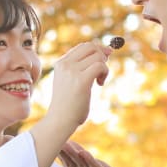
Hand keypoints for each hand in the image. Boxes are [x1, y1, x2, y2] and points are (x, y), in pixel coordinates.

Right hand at [29, 43, 109, 166]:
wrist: (60, 120)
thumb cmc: (68, 104)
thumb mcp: (70, 81)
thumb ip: (81, 67)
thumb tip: (106, 51)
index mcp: (61, 63)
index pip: (83, 46)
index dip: (97, 49)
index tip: (105, 58)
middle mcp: (65, 64)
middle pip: (91, 47)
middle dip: (102, 55)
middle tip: (103, 71)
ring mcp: (72, 71)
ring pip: (98, 56)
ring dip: (104, 67)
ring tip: (99, 81)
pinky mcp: (81, 80)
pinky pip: (100, 66)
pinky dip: (105, 73)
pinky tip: (100, 84)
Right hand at [59, 140, 131, 166]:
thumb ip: (83, 160)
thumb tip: (71, 145)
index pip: (66, 162)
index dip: (60, 150)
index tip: (51, 137)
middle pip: (71, 163)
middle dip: (63, 151)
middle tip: (53, 138)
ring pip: (81, 166)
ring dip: (73, 154)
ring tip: (66, 143)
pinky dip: (90, 161)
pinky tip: (83, 153)